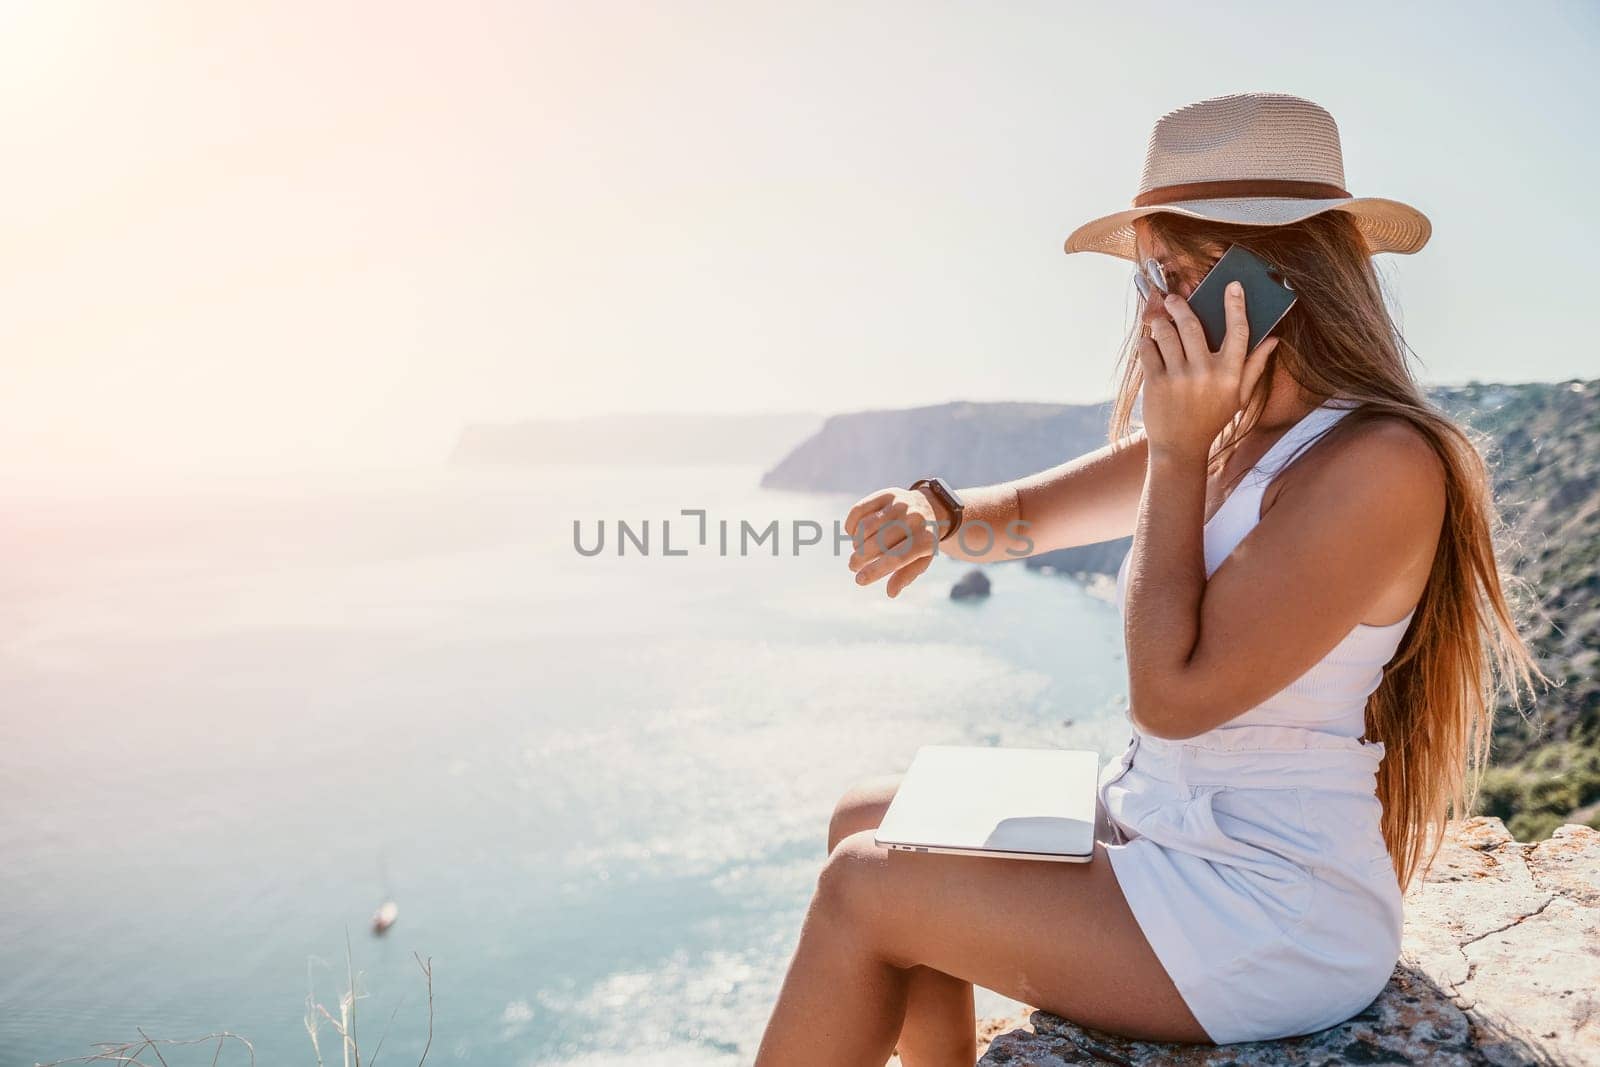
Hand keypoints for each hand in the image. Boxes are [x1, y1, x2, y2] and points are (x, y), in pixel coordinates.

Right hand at [843, 487, 944, 597]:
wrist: (930, 507)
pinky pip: (860, 510)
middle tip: (854, 566)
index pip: (896, 558)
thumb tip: (891, 593)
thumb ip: (906, 575)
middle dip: (861, 558)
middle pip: (879, 542)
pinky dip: (852, 525)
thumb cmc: (922, 540)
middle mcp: (913, 519)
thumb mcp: (921, 559)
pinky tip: (853, 534)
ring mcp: (899, 504)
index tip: (859, 580)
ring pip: (867, 526)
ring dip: (856, 543)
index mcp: (925, 539)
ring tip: (857, 550)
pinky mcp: (886, 494)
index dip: (875, 571)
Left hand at [1139, 281, 1276, 456]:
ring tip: (1159, 321)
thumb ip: (1254, 366)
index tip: (1232, 285)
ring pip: (1166, 334)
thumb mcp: (1239, 396)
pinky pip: (1148, 350)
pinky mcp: (1155, 383)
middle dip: (1180, 306)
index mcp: (1230, 374)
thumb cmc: (1211, 418)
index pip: (1238, 331)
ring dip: (1160, 322)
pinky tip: (1150, 342)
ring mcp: (1178, 378)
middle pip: (1192, 325)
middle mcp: (1205, 373)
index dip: (1236, 305)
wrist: (1180, 447)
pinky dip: (1147, 341)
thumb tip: (1273, 339)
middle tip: (1173, 299)